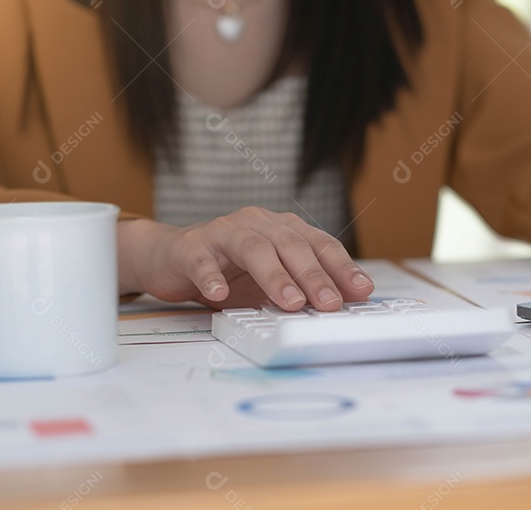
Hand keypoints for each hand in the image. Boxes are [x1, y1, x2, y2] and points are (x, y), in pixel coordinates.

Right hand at [117, 207, 373, 309]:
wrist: (168, 256)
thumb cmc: (226, 270)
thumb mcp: (268, 280)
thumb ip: (299, 288)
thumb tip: (339, 308)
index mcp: (281, 228)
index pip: (318, 243)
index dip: (341, 266)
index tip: (361, 291)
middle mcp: (256, 223)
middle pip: (290, 244)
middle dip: (313, 275)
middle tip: (329, 303)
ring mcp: (222, 232)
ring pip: (253, 248)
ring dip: (274, 276)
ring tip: (290, 302)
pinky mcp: (190, 247)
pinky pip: (201, 260)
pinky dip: (211, 277)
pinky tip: (219, 296)